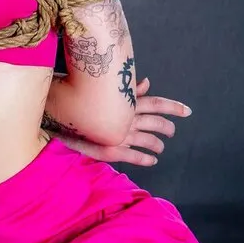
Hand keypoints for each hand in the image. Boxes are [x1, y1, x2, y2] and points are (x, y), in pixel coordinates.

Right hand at [48, 77, 191, 166]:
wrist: (56, 111)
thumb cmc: (80, 97)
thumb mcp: (104, 91)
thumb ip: (127, 89)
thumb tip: (147, 82)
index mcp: (124, 102)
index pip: (154, 103)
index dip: (172, 107)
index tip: (188, 111)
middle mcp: (125, 117)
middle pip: (154, 122)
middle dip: (167, 127)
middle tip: (172, 131)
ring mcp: (118, 133)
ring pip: (147, 140)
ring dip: (157, 144)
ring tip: (160, 148)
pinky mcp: (110, 148)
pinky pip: (134, 156)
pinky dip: (145, 158)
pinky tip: (152, 160)